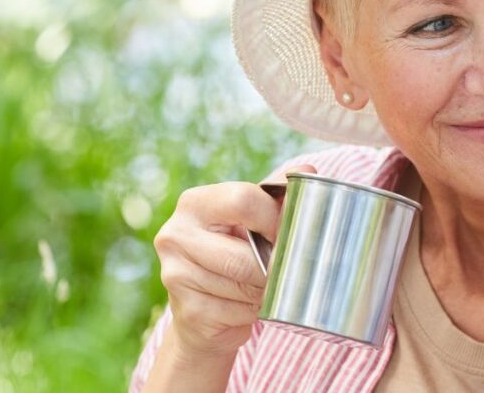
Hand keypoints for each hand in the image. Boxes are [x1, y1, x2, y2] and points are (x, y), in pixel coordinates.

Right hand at [152, 165, 315, 361]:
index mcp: (193, 203)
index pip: (243, 200)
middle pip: (245, 254)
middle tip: (286, 269)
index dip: (275, 219)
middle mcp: (175, 235)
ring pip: (244, 285)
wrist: (203, 313)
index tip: (289, 233)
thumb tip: (308, 171)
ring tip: (267, 288)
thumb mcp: (250, 220)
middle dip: (274, 267)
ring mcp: (175, 274)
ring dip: (266, 291)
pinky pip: (237, 312)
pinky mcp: (186, 310)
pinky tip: (249, 306)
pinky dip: (253, 312)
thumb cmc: (233, 254)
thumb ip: (276, 196)